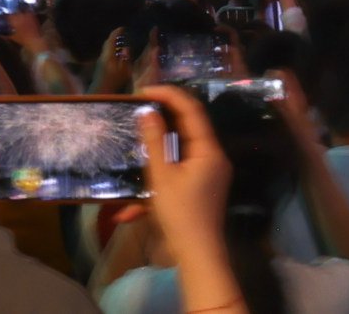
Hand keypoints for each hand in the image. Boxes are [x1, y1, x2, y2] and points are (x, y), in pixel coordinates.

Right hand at [133, 87, 234, 303]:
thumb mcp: (161, 176)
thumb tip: (147, 111)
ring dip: (158, 145)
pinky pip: (180, 169)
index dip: (168, 95)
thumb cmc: (180, 214)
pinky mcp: (201, 187)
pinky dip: (161, 173)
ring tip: (137, 136)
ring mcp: (209, 173)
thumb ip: (154, 141)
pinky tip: (135, 203)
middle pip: (188, 126)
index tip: (143, 91)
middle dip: (162, 116)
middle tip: (138, 108)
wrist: (198, 256)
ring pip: (182, 148)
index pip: (191, 109)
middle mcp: (213, 157)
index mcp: (208, 150)